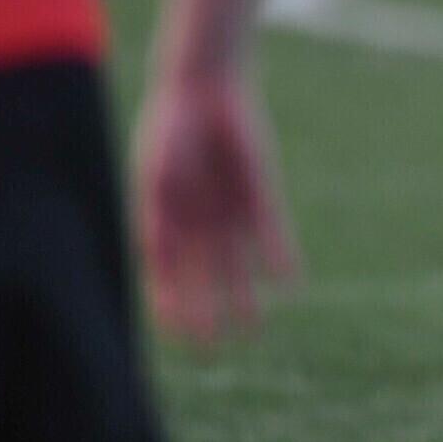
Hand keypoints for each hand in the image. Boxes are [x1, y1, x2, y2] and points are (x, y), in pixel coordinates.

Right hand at [133, 66, 297, 344]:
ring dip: (243, 297)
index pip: (165, 275)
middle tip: (212, 351)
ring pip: (237, 265)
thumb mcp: (157, 171)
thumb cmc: (171, 128)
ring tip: (252, 330)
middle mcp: (198, 223)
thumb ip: (156, 209)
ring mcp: (229, 211)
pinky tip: (288, 282)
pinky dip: (278, 256)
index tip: (177, 334)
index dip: (170, 304)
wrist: (205, 90)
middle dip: (206, 313)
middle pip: (202, 279)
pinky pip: (271, 232)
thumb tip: (154, 250)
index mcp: (164, 221)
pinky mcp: (259, 193)